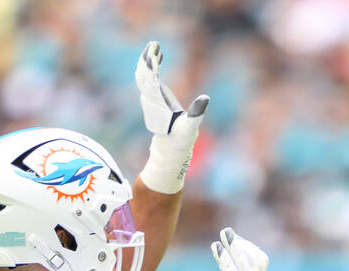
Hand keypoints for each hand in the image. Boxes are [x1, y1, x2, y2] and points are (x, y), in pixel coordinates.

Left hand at [136, 41, 208, 193]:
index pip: (151, 80)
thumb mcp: (190, 128)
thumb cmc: (181, 139)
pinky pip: (149, 78)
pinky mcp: (154, 99)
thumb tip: (205, 99)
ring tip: (155, 46)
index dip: (152, 65)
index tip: (155, 51)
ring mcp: (151, 99)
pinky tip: (159, 56)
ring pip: (144, 76)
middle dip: (147, 59)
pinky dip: (152, 66)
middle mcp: (150, 100)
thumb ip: (197, 113)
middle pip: (143, 75)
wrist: (171, 149)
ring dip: (148, 60)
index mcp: (158, 104)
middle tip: (153, 44)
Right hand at [189, 228, 267, 270]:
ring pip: (255, 260)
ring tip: (231, 236)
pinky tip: (240, 243)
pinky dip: (252, 249)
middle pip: (243, 263)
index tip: (215, 245)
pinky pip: (261, 260)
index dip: (223, 258)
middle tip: (225, 232)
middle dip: (234, 246)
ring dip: (244, 246)